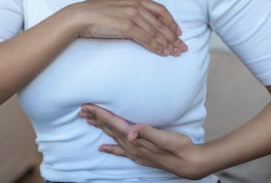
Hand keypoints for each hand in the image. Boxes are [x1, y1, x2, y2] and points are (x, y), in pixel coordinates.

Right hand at [75, 0, 186, 56]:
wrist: (80, 16)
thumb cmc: (93, 6)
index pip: (160, 10)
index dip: (171, 21)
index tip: (178, 31)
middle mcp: (136, 6)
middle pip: (161, 23)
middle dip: (173, 36)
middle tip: (182, 47)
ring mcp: (132, 16)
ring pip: (155, 32)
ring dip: (167, 44)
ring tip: (174, 52)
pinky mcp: (126, 27)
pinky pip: (146, 39)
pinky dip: (156, 47)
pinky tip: (162, 53)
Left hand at [79, 103, 205, 179]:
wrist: (189, 163)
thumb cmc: (178, 147)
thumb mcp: (164, 137)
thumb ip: (147, 132)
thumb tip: (131, 132)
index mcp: (136, 140)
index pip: (113, 123)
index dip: (99, 114)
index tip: (87, 106)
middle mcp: (132, 147)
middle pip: (109, 129)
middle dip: (95, 119)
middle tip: (82, 111)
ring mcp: (135, 152)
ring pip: (112, 137)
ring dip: (101, 128)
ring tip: (89, 122)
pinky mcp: (140, 155)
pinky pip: (120, 150)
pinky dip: (111, 148)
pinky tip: (103, 148)